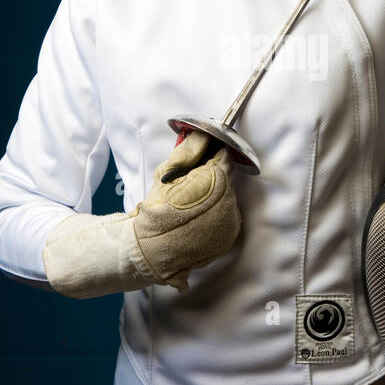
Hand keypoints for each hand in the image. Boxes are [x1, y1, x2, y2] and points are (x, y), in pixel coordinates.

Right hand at [128, 129, 241, 289]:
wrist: (152, 248)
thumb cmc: (157, 210)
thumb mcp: (168, 172)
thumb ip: (189, 149)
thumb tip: (203, 135)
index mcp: (216, 181)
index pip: (223, 156)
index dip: (212, 153)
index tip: (203, 156)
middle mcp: (229, 201)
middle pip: (227, 178)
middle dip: (212, 176)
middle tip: (190, 183)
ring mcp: (231, 221)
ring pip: (227, 198)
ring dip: (215, 196)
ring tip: (191, 204)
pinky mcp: (229, 236)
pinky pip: (226, 216)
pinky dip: (216, 214)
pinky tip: (197, 218)